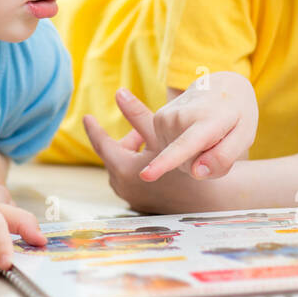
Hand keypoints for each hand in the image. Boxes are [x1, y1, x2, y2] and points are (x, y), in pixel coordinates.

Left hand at [82, 111, 213, 215]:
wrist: (209, 198)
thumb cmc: (187, 163)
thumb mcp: (160, 135)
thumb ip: (137, 114)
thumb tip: (119, 93)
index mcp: (123, 169)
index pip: (102, 144)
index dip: (94, 129)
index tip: (88, 117)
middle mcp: (123, 187)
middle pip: (115, 156)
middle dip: (126, 141)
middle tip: (140, 131)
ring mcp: (131, 197)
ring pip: (123, 168)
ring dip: (132, 154)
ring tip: (149, 144)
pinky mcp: (141, 204)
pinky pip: (132, 180)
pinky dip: (137, 168)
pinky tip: (155, 162)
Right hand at [119, 73, 256, 180]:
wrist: (220, 86)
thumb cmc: (237, 114)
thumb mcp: (245, 135)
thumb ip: (224, 157)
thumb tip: (196, 172)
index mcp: (207, 120)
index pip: (184, 145)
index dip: (164, 163)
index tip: (145, 175)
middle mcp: (181, 116)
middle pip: (189, 164)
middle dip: (205, 162)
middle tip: (219, 139)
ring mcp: (165, 117)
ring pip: (178, 160)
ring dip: (194, 155)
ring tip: (206, 134)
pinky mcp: (157, 120)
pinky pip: (169, 151)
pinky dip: (182, 149)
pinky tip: (192, 132)